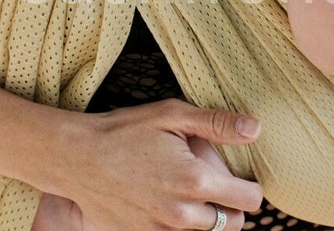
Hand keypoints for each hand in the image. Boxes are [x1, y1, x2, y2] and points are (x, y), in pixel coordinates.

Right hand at [36, 99, 262, 230]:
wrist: (77, 158)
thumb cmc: (127, 130)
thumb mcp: (173, 115)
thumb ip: (218, 124)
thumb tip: (256, 129)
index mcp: (195, 182)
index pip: (248, 201)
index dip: (251, 188)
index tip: (243, 176)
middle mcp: (181, 215)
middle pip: (233, 225)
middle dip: (232, 205)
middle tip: (218, 183)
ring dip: (207, 218)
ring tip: (193, 191)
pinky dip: (179, 226)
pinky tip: (168, 201)